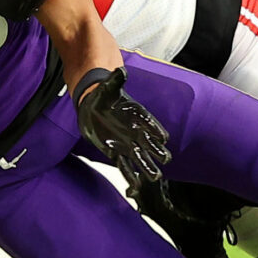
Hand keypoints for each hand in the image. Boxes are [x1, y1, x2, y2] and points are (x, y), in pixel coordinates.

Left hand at [73, 66, 171, 199]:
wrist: (93, 108)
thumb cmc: (104, 97)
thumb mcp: (108, 87)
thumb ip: (115, 80)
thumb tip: (120, 70)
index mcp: (138, 116)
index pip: (151, 124)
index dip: (157, 130)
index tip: (163, 138)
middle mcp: (137, 132)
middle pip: (151, 144)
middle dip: (158, 152)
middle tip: (165, 160)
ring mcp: (128, 144)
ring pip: (141, 159)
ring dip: (148, 167)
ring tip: (155, 177)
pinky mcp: (117, 153)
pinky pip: (125, 167)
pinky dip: (130, 177)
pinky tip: (135, 188)